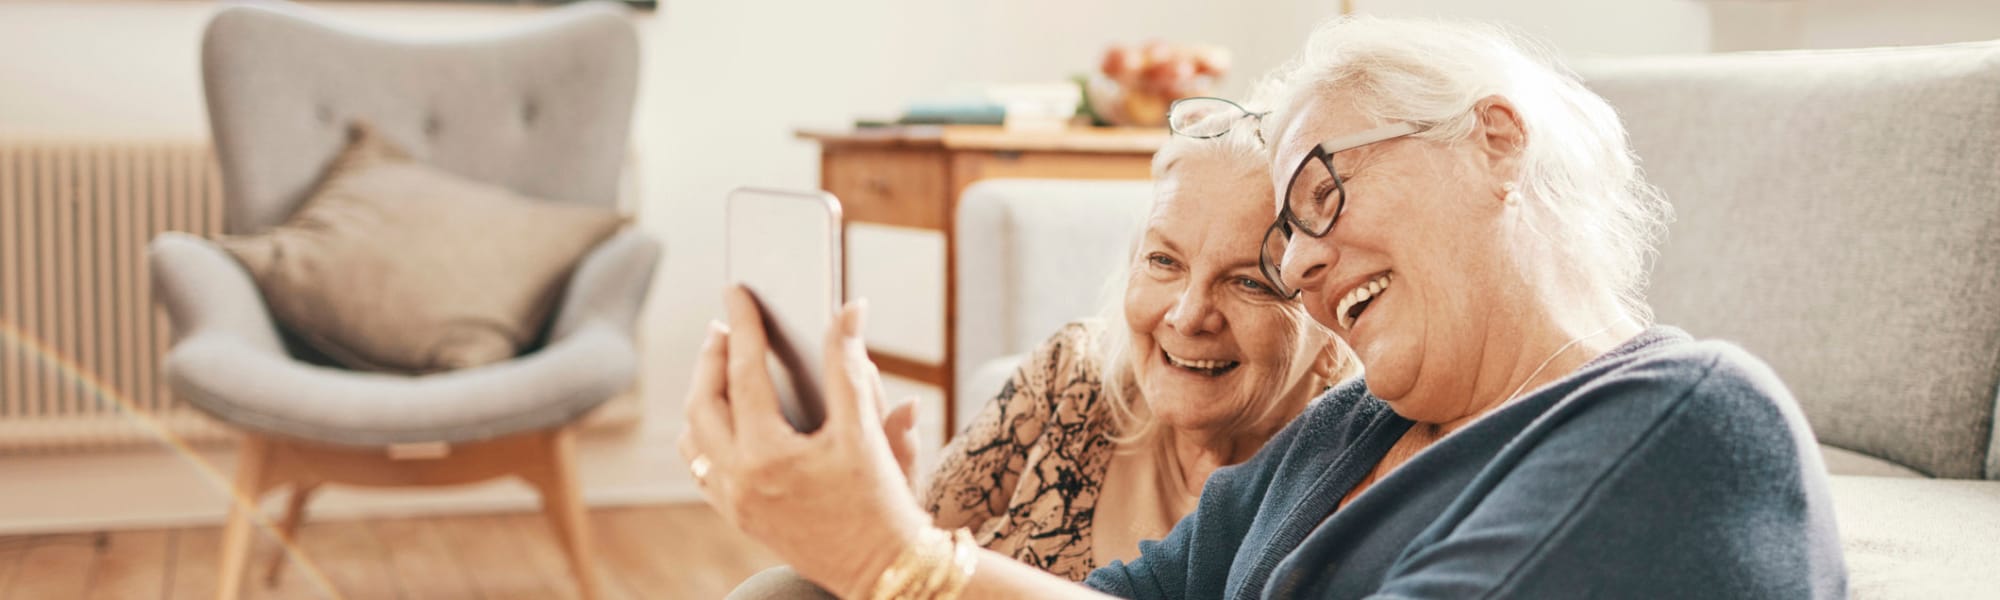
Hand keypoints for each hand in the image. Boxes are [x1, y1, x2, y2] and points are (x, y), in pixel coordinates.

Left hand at [679, 286, 931, 597]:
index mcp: (770, 456)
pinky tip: (723, 413)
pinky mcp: (738, 518)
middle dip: (711, 359)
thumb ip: (850, 366)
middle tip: (725, 327)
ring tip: (720, 365)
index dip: (743, 326)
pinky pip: (702, 468)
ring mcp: (734, 503)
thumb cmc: (883, 504)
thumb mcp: (867, 432)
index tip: (737, 291)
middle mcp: (740, 480)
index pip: (744, 374)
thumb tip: (848, 310)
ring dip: (700, 397)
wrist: (886, 572)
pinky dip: (704, 433)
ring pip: (692, 438)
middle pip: (702, 403)